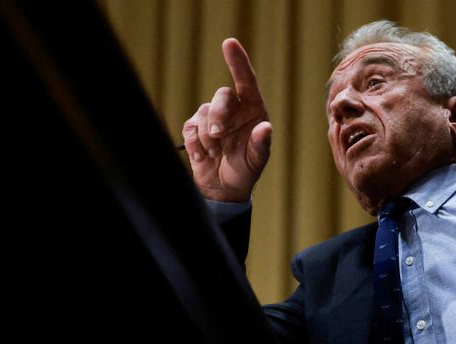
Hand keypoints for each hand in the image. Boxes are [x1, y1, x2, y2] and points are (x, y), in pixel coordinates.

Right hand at [182, 38, 271, 201]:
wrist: (224, 188)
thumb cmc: (246, 171)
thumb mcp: (257, 161)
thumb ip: (262, 144)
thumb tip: (265, 127)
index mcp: (252, 110)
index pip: (246, 80)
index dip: (237, 61)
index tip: (229, 43)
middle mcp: (233, 109)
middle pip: (220, 97)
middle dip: (217, 115)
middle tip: (218, 136)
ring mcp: (212, 118)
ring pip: (203, 112)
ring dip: (207, 136)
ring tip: (215, 153)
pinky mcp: (195, 129)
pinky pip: (189, 128)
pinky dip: (195, 144)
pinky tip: (204, 156)